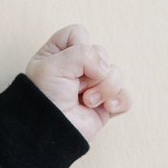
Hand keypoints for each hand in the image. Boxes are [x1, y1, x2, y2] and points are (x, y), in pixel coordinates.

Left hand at [25, 25, 131, 142]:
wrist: (46, 134)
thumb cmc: (43, 99)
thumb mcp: (54, 66)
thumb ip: (82, 53)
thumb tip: (105, 67)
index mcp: (58, 55)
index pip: (78, 33)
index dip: (78, 45)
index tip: (67, 63)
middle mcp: (76, 69)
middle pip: (102, 52)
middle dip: (92, 71)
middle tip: (75, 88)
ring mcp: (92, 87)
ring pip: (115, 73)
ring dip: (103, 88)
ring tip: (86, 102)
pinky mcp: (104, 106)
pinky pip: (125, 96)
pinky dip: (119, 101)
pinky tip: (107, 107)